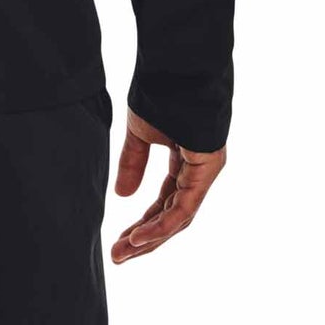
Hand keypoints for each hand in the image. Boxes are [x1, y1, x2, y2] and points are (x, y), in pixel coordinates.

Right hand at [109, 107, 225, 263]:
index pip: (164, 203)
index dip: (141, 223)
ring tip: (123, 251)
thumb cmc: (160, 92)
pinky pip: (184, 207)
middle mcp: (196, 171)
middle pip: (171, 216)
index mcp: (184, 162)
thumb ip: (133, 163)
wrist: (177, 68)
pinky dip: (162, 224)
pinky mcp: (207, 169)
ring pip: (178, 217)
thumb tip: (122, 196)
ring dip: (150, 237)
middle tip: (118, 256)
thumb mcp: (140, 133)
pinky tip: (140, 236)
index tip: (118, 240)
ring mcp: (204, 172)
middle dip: (144, 238)